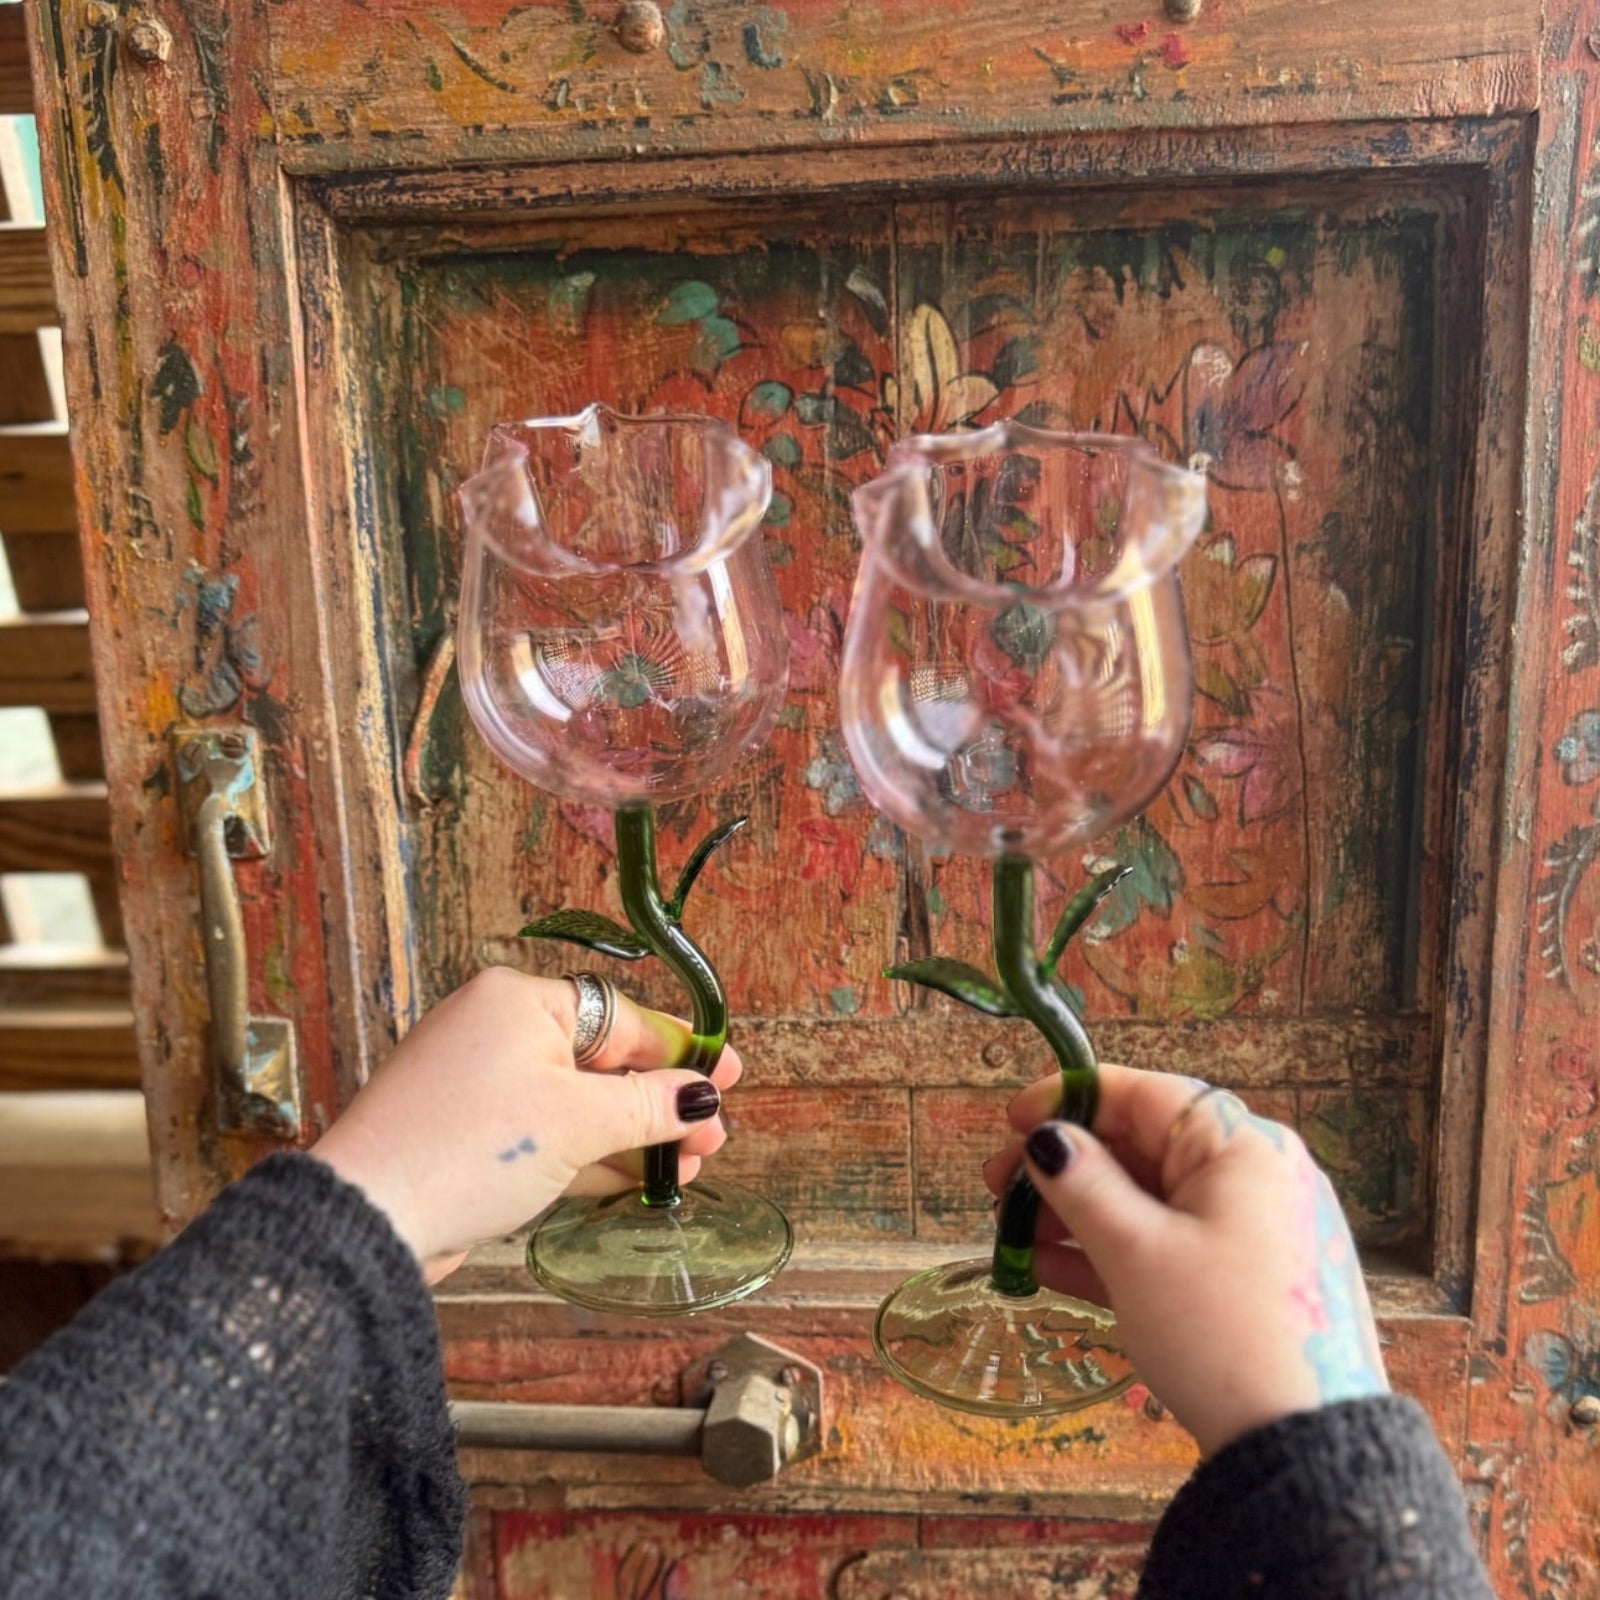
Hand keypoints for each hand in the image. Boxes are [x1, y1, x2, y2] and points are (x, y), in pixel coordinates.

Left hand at [311, 967, 739, 1282]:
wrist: (368, 1221)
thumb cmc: (466, 1151)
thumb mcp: (575, 1124)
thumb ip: (646, 1107)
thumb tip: (699, 1098)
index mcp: (520, 1003)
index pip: (621, 1020)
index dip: (680, 1052)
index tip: (728, 1075)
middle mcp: (498, 1032)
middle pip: (602, 1062)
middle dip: (661, 1103)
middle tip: (710, 1137)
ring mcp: (482, 1086)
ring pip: (577, 1103)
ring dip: (632, 1136)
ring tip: (684, 1168)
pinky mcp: (471, 1136)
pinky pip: (548, 1134)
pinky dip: (591, 1155)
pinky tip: (636, 1180)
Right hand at [984, 1063, 1387, 1457]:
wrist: (1305, 1453)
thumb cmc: (1221, 1335)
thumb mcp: (1137, 1253)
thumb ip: (1082, 1184)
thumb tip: (1046, 1138)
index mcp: (1241, 1147)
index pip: (1144, 1095)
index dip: (1070, 1100)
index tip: (1011, 1119)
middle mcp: (1253, 1177)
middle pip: (1142, 1147)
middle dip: (1066, 1167)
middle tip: (999, 1189)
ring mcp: (1253, 1231)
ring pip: (1149, 1200)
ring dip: (1078, 1214)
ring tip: (1015, 1237)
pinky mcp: (1247, 1282)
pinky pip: (1168, 1245)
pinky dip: (1113, 1251)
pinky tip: (1051, 1270)